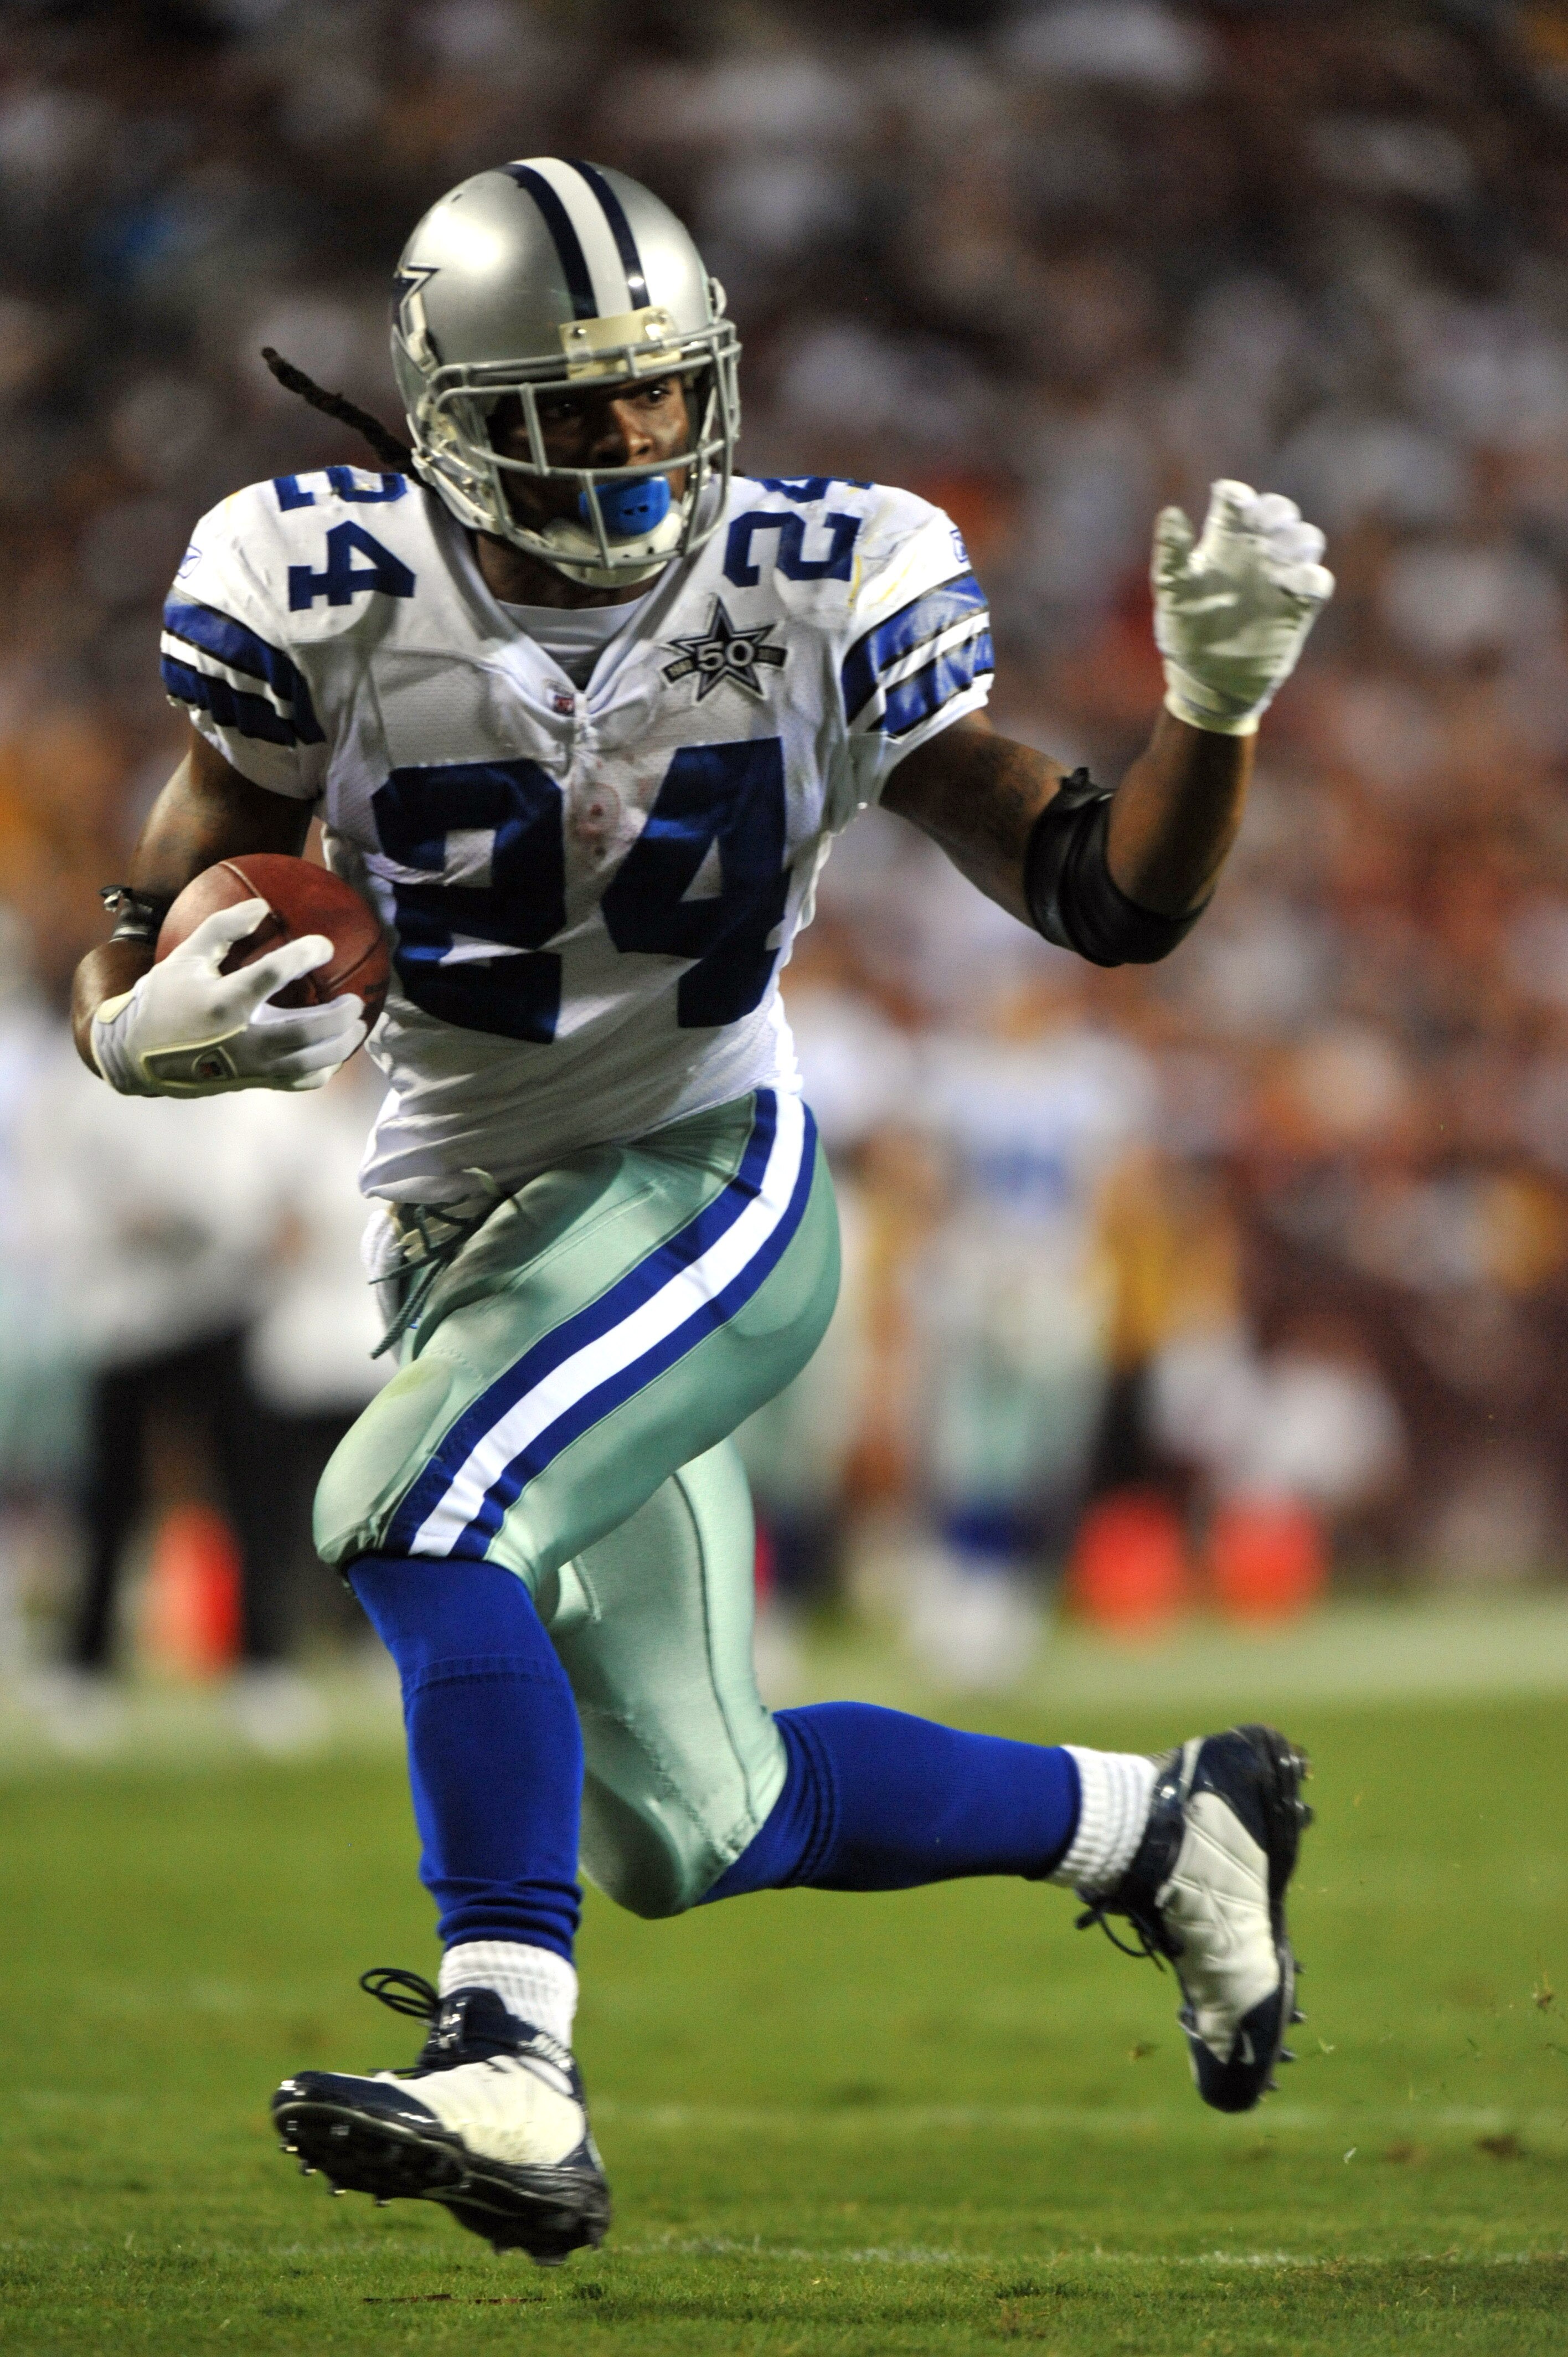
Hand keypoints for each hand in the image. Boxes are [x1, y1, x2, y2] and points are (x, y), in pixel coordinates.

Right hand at [90, 898, 367, 1097]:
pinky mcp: (253, 1082)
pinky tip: (335, 1053)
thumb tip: (261, 905)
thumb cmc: (164, 998)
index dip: (304, 955)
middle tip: (356, 1000)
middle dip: (339, 1016)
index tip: (326, 944)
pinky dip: (323, 1069)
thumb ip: (222, 927)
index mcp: (224, 1002)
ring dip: (341, 1045)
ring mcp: (250, 1066)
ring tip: (358, 1026)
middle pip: (306, 1031)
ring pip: (309, 1062)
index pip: (273, 974)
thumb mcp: (185, 956)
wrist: (138, 1056)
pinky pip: (298, 1082)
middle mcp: (242, 1039)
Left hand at [1152, 480, 1333, 735]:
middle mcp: (1254, 554)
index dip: (1239, 497)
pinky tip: (1291, 587)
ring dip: (1299, 540)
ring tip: (1279, 558)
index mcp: (1222, 543)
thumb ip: (1172, 554)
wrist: (1207, 681)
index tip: (1235, 505)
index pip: (1236, 502)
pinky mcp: (1297, 607)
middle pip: (1278, 513)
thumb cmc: (1185, 633)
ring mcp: (1278, 578)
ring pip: (1305, 539)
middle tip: (1266, 530)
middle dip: (1278, 513)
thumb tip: (1169, 513)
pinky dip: (1311, 578)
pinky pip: (1318, 582)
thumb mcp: (1173, 593)